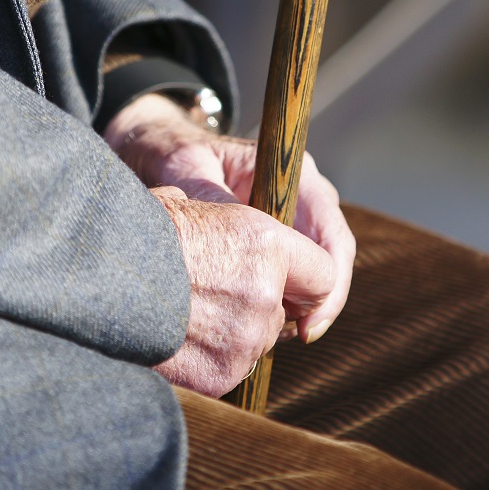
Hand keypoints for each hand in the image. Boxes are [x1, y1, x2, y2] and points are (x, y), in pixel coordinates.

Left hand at [104, 94, 355, 384]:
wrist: (156, 153)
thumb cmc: (173, 155)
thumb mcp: (187, 171)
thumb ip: (215, 200)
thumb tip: (242, 237)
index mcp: (290, 173)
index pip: (331, 231)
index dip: (330, 279)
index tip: (310, 319)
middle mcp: (300, 196)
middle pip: (332, 256)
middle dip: (321, 301)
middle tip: (299, 336)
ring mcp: (290, 220)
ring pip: (315, 271)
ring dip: (303, 305)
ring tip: (276, 336)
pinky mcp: (272, 242)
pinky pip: (290, 276)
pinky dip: (282, 303)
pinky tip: (261, 325)